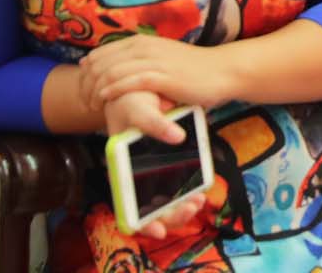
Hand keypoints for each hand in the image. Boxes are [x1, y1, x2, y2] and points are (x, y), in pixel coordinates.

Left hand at [81, 36, 233, 112]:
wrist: (223, 71)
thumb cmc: (192, 70)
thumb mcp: (161, 59)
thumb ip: (140, 63)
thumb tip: (116, 74)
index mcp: (141, 42)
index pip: (99, 54)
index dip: (85, 73)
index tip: (84, 91)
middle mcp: (144, 47)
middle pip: (99, 63)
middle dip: (85, 84)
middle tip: (85, 103)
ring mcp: (153, 61)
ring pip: (110, 72)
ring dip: (95, 91)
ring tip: (92, 106)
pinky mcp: (162, 76)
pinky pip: (128, 81)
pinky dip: (112, 90)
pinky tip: (106, 100)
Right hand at [104, 92, 210, 238]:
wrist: (142, 89)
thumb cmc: (132, 100)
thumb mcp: (139, 107)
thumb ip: (153, 122)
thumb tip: (176, 136)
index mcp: (121, 168)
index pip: (128, 207)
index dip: (144, 224)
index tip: (161, 232)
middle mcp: (135, 174)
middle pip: (151, 209)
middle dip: (172, 215)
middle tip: (192, 206)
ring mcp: (151, 171)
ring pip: (165, 202)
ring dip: (182, 207)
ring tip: (198, 201)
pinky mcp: (168, 163)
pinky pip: (176, 185)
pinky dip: (187, 191)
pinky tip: (200, 189)